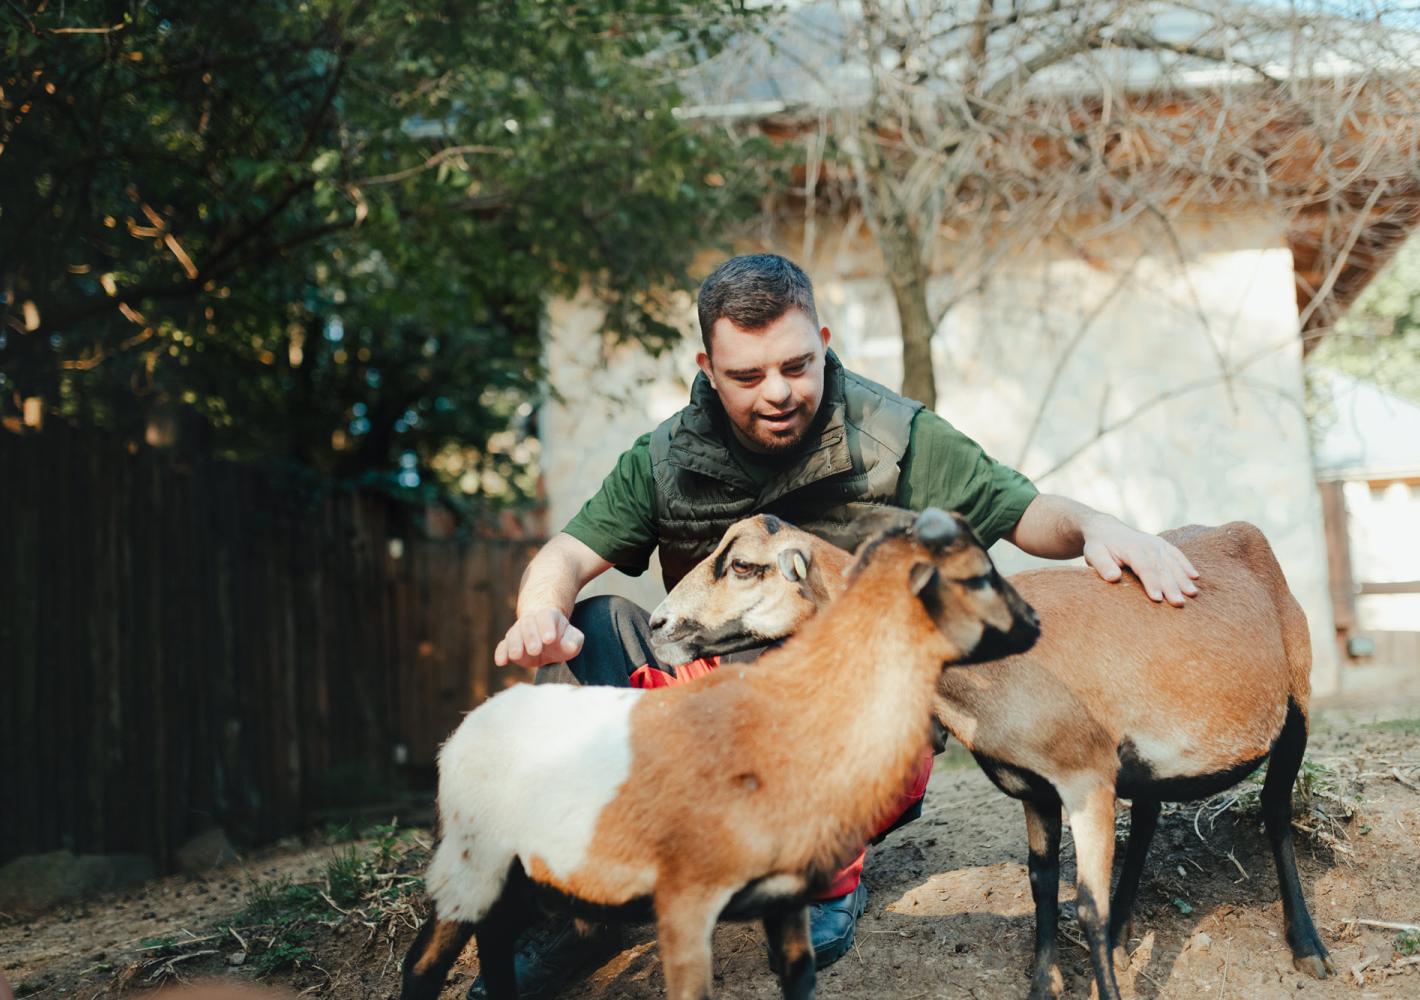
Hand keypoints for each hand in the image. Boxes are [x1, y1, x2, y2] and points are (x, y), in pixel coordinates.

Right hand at [494, 608, 584, 668]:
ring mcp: (519, 632)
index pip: (546, 618)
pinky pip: (503, 646)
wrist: (546, 635)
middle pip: (528, 625)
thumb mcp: (573, 638)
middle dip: (531, 637)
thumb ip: (573, 641)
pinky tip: (501, 662)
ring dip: (514, 645)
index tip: (550, 639)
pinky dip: (501, 653)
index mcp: (548, 616)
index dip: (547, 627)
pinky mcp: (510, 645)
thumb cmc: (562, 637)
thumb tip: (569, 647)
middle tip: (535, 650)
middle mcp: (531, 621)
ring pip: (513, 634)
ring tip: (516, 655)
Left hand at [1082, 517, 1199, 606]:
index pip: (1144, 568)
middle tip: (1179, 604)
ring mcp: (1158, 544)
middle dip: (1171, 586)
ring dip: (1183, 579)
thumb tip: (1113, 577)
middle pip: (1162, 568)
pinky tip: (1195, 577)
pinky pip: (1177, 555)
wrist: (1106, 529)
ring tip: (1192, 594)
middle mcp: (1148, 545)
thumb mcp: (1094, 554)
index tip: (1157, 598)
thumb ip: (1103, 565)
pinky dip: (1187, 565)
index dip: (1151, 583)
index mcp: (1132, 549)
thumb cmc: (1099, 546)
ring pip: (1173, 563)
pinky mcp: (1163, 545)